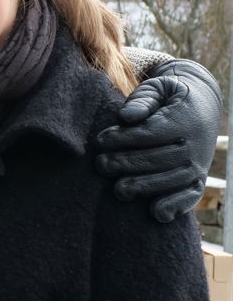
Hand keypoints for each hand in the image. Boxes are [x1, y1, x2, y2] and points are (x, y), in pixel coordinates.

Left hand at [95, 59, 222, 221]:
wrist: (201, 103)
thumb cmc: (168, 95)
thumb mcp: (158, 87)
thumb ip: (143, 99)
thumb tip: (126, 117)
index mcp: (184, 120)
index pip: (149, 134)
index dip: (122, 139)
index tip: (100, 140)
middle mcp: (195, 145)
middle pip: (157, 159)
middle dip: (125, 164)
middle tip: (101, 164)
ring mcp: (198, 163)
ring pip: (171, 180)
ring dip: (144, 187)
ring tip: (119, 189)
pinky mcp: (198, 178)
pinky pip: (191, 195)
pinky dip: (176, 206)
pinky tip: (157, 213)